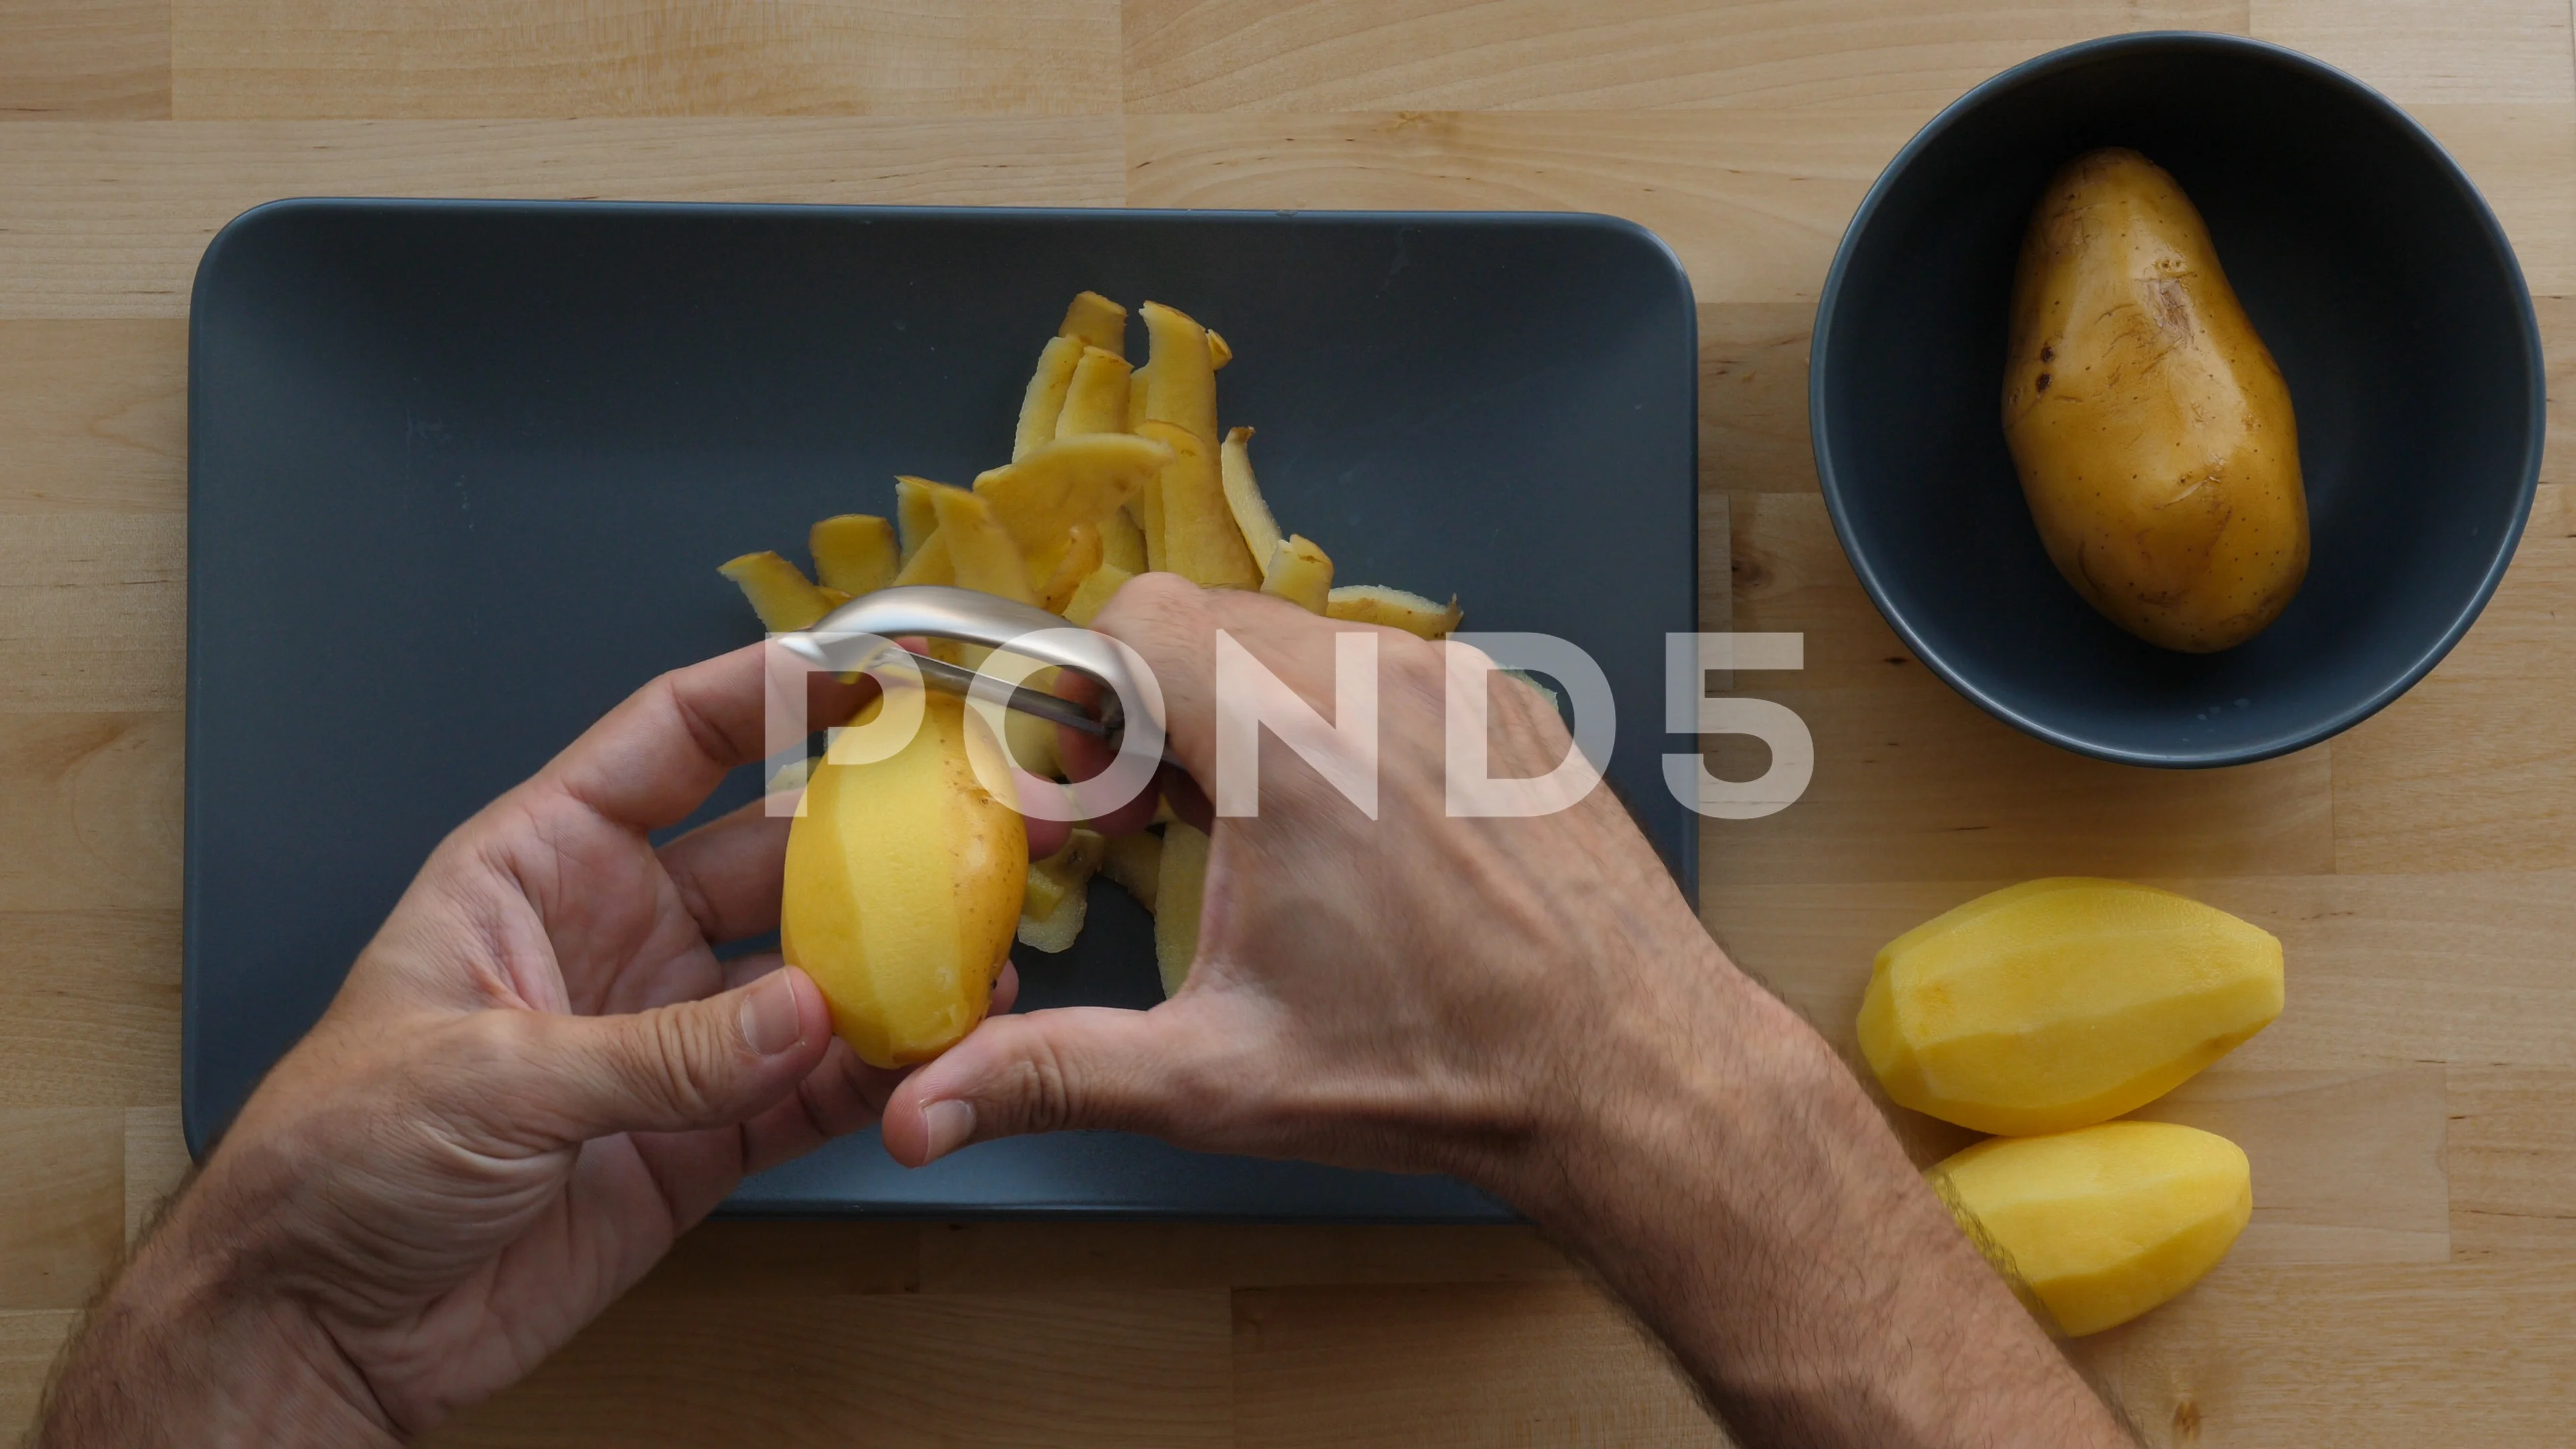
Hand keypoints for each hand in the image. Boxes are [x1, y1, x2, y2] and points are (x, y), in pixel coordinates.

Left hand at [37, 645, 1007, 1444]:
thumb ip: (659, 1050)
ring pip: (807, 973)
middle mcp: (617, 932)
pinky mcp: (698, 1137)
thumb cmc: (340, 1159)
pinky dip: (873, 1075)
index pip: (669, 743)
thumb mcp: (489, 1076)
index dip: (768, 693)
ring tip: (973, 954)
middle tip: (963, 822)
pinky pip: (806, 1090)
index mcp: (540, 865)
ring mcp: (668, 1034)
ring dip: (887, 965)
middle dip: (867, 835)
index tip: (865, 669)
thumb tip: (804, 1015)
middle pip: (769, 854)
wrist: (320, 1325)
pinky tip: (933, 1054)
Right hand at [884, 574, 1713, 1180]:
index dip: (1080, 699)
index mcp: (1288, 746)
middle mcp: (1375, 683)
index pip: (1131, 620)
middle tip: (1152, 823)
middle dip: (1149, 710)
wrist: (1630, 1070)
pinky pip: (1383, 664)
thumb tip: (925, 1110)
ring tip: (1251, 833)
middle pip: (1203, 623)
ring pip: (1295, 638)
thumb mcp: (1219, 1076)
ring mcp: (1453, 683)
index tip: (1086, 792)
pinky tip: (1349, 828)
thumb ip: (1051, 1073)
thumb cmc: (1446, 1069)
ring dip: (1241, 711)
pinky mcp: (1506, 703)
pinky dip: (1336, 718)